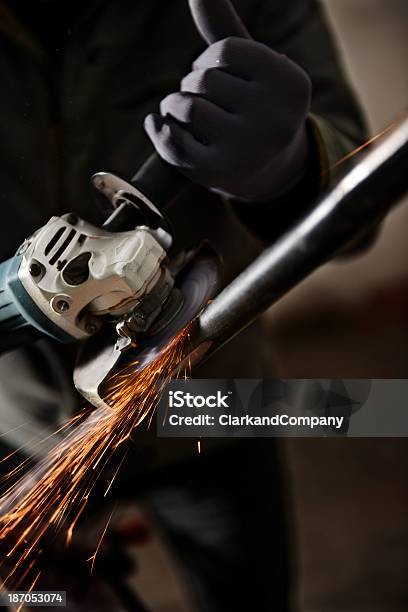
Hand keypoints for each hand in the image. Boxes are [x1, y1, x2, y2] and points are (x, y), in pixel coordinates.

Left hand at [144, 0, 311, 201]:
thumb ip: (223, 27)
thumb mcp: (250, 69)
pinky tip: (164, 127)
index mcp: (290, 84)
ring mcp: (247, 150)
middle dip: (193, 84)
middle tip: (206, 101)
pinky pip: (173, 139)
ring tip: (186, 115)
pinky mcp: (219, 173)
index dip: (209, 59)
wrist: (265, 170)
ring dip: (174, 105)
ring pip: (186, 106)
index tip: (216, 74)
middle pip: (203, 78)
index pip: (225, 50)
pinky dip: (160, 129)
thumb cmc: (252, 107)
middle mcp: (275, 120)